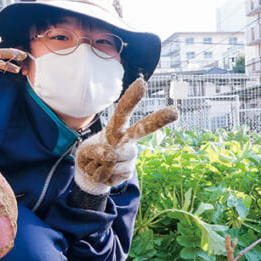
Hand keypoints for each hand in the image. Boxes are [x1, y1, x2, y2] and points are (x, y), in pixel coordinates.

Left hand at [74, 78, 177, 194]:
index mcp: (116, 128)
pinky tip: (102, 173)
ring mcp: (130, 156)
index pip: (123, 111)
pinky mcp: (128, 171)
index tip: (141, 83)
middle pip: (143, 128)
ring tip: (97, 164)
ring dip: (98, 165)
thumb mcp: (86, 150)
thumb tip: (112, 155)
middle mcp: (127, 140)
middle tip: (175, 112)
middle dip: (159, 119)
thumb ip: (96, 150)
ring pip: (114, 160)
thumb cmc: (91, 154)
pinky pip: (112, 175)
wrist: (91, 174)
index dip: (131, 98)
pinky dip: (101, 176)